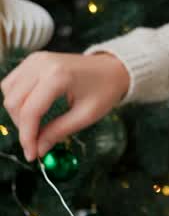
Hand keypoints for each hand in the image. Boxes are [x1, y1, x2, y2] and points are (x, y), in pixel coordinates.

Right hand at [0, 50, 129, 161]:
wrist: (112, 68)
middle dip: (21, 127)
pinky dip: (16, 99)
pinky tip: (31, 110)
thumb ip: (58, 132)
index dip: (27, 137)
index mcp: (58, 76)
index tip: (31, 155)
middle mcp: (41, 64)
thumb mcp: (86, 115)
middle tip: (36, 142)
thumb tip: (38, 150)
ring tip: (35, 126)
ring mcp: (35, 59)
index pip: (30, 111)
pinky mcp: (32, 60)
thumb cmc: (104, 90)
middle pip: (14, 102)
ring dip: (16, 114)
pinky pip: (12, 82)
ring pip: (8, 92)